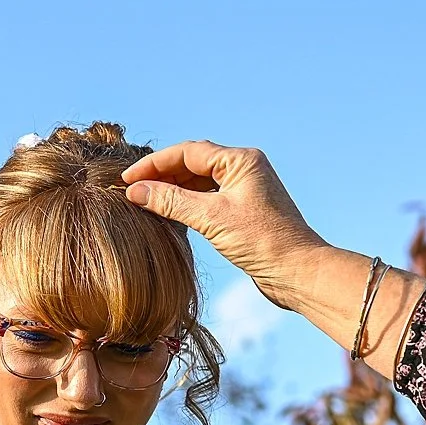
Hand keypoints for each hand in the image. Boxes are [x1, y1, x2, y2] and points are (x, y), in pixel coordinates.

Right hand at [122, 141, 328, 310]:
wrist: (297, 271)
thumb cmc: (262, 242)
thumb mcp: (211, 219)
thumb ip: (171, 202)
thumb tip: (136, 191)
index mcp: (241, 161)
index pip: (188, 152)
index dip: (154, 164)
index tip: (128, 178)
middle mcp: (245, 169)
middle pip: (193, 164)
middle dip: (162, 176)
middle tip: (132, 190)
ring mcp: (246, 190)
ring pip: (200, 182)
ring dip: (173, 191)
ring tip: (146, 202)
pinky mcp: (245, 211)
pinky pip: (208, 199)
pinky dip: (187, 204)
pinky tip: (170, 214)